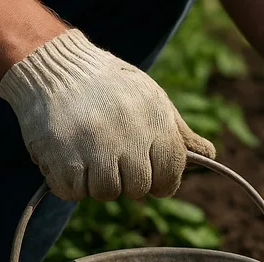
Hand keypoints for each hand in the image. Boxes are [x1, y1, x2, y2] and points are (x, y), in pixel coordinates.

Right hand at [0, 29, 214, 200]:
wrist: (54, 65)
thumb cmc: (112, 86)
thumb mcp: (153, 99)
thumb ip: (179, 132)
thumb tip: (210, 156)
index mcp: (156, 123)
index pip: (170, 174)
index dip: (162, 183)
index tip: (152, 178)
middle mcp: (129, 136)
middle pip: (139, 189)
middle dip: (129, 182)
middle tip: (115, 162)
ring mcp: (95, 146)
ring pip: (107, 193)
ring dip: (99, 184)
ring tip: (91, 159)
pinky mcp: (62, 155)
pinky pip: (73, 192)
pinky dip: (71, 185)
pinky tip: (70, 162)